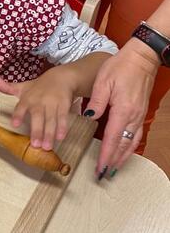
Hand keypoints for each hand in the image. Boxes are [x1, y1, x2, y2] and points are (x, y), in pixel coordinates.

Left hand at [0, 67, 75, 150]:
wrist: (61, 77)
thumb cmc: (39, 86)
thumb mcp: (23, 87)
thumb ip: (7, 88)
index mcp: (27, 98)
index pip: (21, 107)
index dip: (18, 115)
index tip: (15, 124)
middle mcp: (39, 101)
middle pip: (38, 116)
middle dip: (37, 131)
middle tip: (35, 144)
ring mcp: (52, 103)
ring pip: (50, 120)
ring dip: (49, 133)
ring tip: (47, 146)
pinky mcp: (63, 105)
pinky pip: (63, 117)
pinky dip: (62, 127)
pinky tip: (60, 137)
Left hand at [84, 37, 158, 177]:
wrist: (141, 57)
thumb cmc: (120, 67)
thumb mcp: (103, 82)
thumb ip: (96, 102)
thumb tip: (89, 117)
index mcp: (122, 110)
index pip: (112, 139)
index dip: (106, 155)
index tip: (100, 168)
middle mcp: (133, 116)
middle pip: (123, 145)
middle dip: (114, 161)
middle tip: (104, 175)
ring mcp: (138, 115)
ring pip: (131, 142)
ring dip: (123, 157)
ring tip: (114, 169)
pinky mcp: (140, 112)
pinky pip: (136, 134)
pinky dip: (129, 146)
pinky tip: (124, 151)